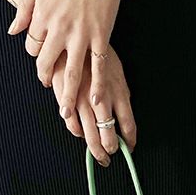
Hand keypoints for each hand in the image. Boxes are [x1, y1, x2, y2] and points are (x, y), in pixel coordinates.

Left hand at [7, 0, 122, 154]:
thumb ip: (25, 8)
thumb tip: (13, 30)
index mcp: (43, 15)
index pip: (32, 45)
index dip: (35, 56)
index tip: (41, 62)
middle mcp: (59, 29)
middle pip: (47, 62)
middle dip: (47, 79)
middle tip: (50, 90)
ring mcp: (81, 35)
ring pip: (72, 72)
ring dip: (68, 95)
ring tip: (66, 113)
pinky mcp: (100, 36)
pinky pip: (98, 66)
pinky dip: (97, 85)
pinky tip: (95, 101)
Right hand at [52, 45, 136, 164]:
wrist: (71, 37)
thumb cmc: (96, 55)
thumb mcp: (115, 72)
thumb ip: (120, 95)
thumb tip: (123, 117)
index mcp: (118, 92)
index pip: (128, 125)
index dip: (129, 141)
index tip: (129, 148)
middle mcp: (102, 99)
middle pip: (108, 136)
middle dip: (110, 149)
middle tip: (110, 157)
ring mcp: (83, 100)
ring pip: (90, 134)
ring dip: (94, 148)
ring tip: (98, 154)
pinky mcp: (66, 98)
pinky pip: (72, 124)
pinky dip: (76, 132)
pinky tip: (80, 133)